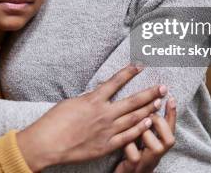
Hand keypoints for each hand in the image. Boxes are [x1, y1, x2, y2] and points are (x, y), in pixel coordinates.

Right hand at [16, 65, 166, 171]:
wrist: (48, 143)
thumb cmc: (54, 122)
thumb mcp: (71, 102)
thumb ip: (88, 99)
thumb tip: (97, 95)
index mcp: (93, 100)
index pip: (116, 82)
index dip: (129, 72)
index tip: (140, 65)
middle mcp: (104, 113)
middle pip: (132, 101)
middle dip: (149, 93)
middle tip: (163, 87)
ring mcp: (107, 130)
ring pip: (134, 118)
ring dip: (148, 110)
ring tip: (159, 103)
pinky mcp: (106, 145)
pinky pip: (127, 136)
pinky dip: (139, 129)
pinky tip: (148, 123)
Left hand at [114, 96, 176, 172]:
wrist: (125, 172)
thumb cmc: (132, 150)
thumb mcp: (142, 135)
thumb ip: (148, 123)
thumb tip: (151, 100)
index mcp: (160, 144)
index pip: (172, 129)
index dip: (172, 115)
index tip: (170, 99)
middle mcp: (157, 154)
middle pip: (170, 140)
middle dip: (158, 122)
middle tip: (147, 115)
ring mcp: (147, 162)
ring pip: (154, 147)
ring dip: (144, 132)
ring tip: (134, 125)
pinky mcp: (134, 167)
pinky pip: (135, 156)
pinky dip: (129, 146)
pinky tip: (121, 140)